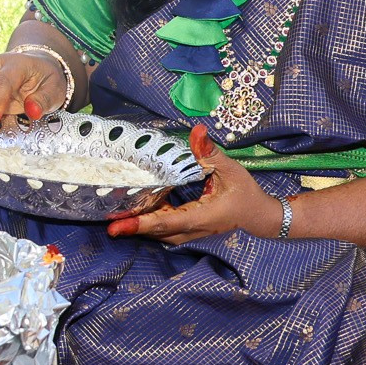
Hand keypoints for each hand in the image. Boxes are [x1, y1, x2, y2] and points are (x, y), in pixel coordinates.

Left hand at [105, 124, 283, 245]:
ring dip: (139, 223)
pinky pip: (164, 227)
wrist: (259, 216)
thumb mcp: (230, 169)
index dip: (140, 224)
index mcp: (201, 217)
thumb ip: (210, 153)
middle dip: (131, 226)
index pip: (165, 222)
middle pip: (156, 231)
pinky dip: (150, 218)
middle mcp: (192, 229)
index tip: (116, 226)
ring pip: (158, 232)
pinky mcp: (188, 229)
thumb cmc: (245, 192)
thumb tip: (196, 132)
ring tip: (116, 211)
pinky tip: (138, 204)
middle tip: (106, 218)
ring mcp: (190, 232)